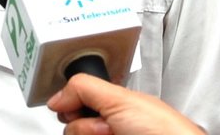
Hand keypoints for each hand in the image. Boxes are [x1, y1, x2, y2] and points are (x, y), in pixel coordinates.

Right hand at [47, 73, 205, 134]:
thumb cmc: (163, 130)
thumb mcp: (119, 98)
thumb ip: (85, 88)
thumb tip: (56, 96)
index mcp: (114, 105)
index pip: (75, 103)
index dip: (71, 107)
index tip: (74, 109)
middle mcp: (110, 126)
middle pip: (73, 127)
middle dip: (85, 126)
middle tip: (108, 126)